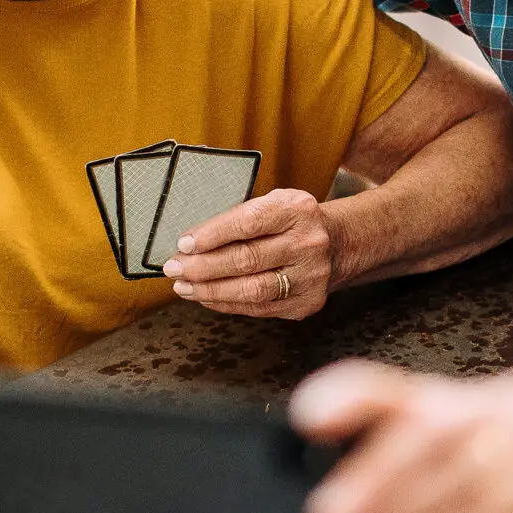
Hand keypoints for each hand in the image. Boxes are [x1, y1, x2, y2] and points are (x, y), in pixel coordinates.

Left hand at [162, 188, 332, 318]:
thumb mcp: (274, 204)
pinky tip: (207, 297)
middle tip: (174, 268)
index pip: (248, 222)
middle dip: (203, 267)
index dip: (211, 235)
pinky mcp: (306, 303)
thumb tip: (190, 244)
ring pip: (251, 290)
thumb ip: (239, 218)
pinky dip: (227, 304)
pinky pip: (259, 309)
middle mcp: (308, 243)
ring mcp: (310, 276)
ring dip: (210, 290)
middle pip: (247, 259)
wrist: (338, 244)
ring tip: (184, 286)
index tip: (184, 244)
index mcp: (297, 209)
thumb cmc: (292, 222)